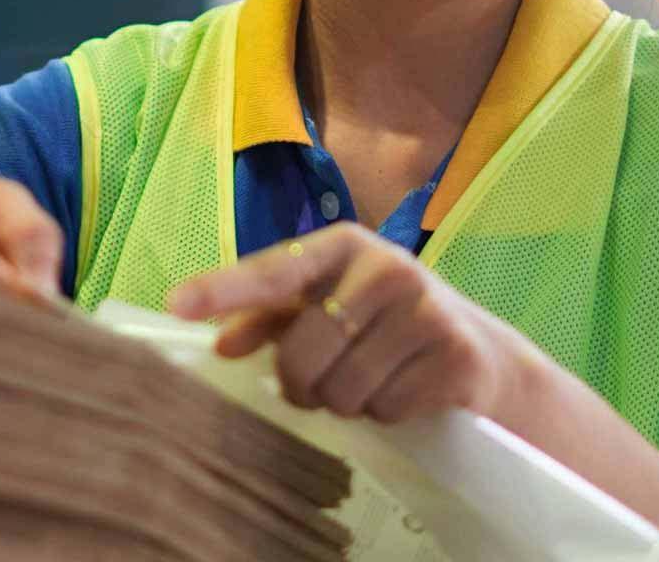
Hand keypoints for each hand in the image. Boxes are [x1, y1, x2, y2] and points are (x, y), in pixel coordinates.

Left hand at [168, 222, 547, 427]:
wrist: (481, 353)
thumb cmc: (384, 325)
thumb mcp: (330, 306)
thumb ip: (272, 319)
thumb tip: (221, 343)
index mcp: (342, 245)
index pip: (271, 271)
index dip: (222, 289)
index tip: (177, 304)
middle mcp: (385, 266)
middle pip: (301, 355)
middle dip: (302, 384)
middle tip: (322, 381)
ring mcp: (424, 308)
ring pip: (341, 390)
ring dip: (347, 401)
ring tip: (371, 380)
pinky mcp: (453, 354)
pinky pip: (385, 409)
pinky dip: (386, 413)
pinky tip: (406, 390)